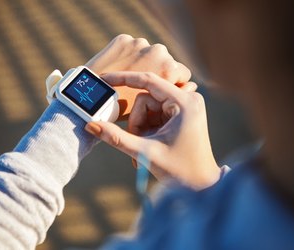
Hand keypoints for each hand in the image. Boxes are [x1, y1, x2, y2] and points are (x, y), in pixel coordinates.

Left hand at [85, 34, 190, 119]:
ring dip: (145, 64)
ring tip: (129, 83)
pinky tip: (119, 71)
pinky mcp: (123, 39)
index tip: (162, 95)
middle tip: (144, 90)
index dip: (173, 85)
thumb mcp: (153, 109)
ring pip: (150, 54)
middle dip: (160, 73)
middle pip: (168, 62)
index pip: (183, 74)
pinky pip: (132, 48)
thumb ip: (172, 96)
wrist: (89, 98)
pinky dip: (128, 57)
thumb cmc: (124, 110)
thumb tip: (192, 88)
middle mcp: (158, 51)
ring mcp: (140, 43)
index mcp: (169, 69)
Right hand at [85, 72, 220, 189]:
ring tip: (144, 151)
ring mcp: (184, 107)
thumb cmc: (181, 172)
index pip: (148, 81)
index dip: (123, 79)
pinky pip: (154, 116)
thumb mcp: (145, 152)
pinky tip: (150, 146)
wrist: (202, 186)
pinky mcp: (180, 116)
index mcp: (184, 103)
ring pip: (147, 109)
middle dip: (136, 123)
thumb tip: (91, 125)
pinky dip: (147, 130)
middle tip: (137, 144)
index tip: (104, 79)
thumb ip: (116, 137)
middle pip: (145, 100)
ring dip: (140, 129)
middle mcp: (187, 100)